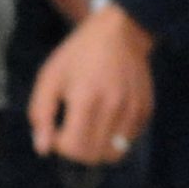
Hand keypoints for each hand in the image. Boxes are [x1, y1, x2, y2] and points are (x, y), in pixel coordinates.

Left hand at [27, 4, 155, 164]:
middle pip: (96, 155)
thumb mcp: (49, 78)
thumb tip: (44, 148)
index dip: (60, 146)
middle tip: (73, 131)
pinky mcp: (147, 107)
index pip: (75, 149)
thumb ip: (41, 115)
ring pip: (117, 152)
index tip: (58, 130)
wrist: (121, 32)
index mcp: (86, 100)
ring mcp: (133, 108)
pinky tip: (108, 118)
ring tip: (91, 127)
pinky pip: (131, 139)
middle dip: (79, 151)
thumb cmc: (79, 54)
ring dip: (100, 147)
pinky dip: (116, 137)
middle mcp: (114, 107)